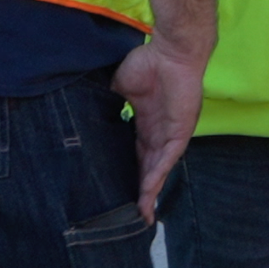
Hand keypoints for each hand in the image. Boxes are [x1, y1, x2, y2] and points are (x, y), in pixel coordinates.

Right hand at [110, 37, 210, 224]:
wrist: (170, 52)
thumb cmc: (147, 63)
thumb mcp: (120, 85)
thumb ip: (110, 102)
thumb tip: (88, 111)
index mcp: (144, 122)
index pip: (133, 154)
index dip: (125, 171)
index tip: (114, 189)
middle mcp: (157, 133)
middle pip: (145, 168)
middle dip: (136, 190)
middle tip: (125, 214)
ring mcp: (169, 136)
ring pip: (156, 171)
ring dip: (147, 192)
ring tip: (137, 215)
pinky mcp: (179, 134)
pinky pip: (167, 161)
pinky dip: (157, 177)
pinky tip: (148, 194)